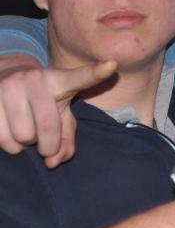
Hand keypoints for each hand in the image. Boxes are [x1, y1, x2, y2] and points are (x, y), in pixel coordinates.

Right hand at [0, 56, 116, 166]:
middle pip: (47, 126)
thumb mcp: (61, 114)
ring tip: (27, 130)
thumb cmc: (44, 101)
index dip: (97, 72)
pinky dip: (10, 145)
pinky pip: (2, 138)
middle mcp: (34, 79)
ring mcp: (8, 86)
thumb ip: (66, 139)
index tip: (111, 66)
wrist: (6, 78)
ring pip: (22, 136)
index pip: (80, 78)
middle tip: (46, 144)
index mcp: (59, 80)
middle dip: (48, 145)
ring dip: (26, 144)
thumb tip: (53, 162)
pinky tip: (12, 132)